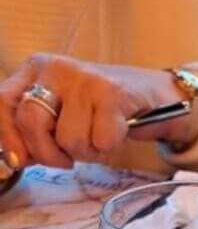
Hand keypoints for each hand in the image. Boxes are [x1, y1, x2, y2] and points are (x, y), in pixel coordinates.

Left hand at [0, 55, 197, 169]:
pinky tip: (115, 133)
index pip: (2, 103)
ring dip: (86, 153)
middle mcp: (56, 68)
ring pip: (68, 139)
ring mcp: (84, 78)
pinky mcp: (113, 93)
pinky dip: (109, 147)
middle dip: (49, 153)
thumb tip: (15, 159)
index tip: (21, 160)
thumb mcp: (61, 113)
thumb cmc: (101, 110)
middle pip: (31, 122)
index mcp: (36, 70)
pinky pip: (100, 141)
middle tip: (67, 159)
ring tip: (97, 139)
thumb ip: (34, 132)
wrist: (152, 95)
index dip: (8, 137)